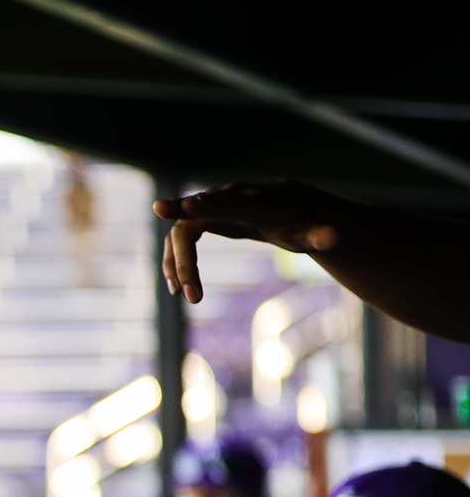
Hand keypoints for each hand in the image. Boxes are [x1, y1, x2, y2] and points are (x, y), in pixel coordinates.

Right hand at [154, 181, 339, 303]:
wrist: (288, 205)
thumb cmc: (300, 221)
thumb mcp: (312, 231)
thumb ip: (319, 234)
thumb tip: (333, 238)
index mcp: (252, 202)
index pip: (222, 203)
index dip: (196, 208)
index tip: (162, 209)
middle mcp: (224, 199)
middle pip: (191, 222)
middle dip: (185, 260)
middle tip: (193, 298)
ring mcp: (209, 207)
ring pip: (180, 232)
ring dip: (177, 265)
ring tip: (185, 295)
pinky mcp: (201, 218)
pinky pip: (179, 239)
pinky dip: (175, 262)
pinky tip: (178, 288)